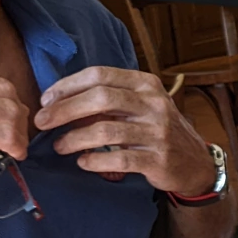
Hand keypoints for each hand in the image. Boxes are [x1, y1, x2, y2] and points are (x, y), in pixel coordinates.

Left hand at [35, 66, 214, 193]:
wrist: (195, 162)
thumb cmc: (158, 130)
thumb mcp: (140, 106)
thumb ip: (108, 99)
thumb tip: (59, 100)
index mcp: (146, 84)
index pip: (100, 75)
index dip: (67, 86)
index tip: (45, 100)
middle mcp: (154, 104)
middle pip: (101, 99)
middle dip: (64, 110)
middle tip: (42, 122)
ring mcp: (158, 132)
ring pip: (106, 131)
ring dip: (74, 139)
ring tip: (59, 146)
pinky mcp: (158, 159)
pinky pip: (119, 159)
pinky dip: (94, 162)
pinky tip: (83, 163)